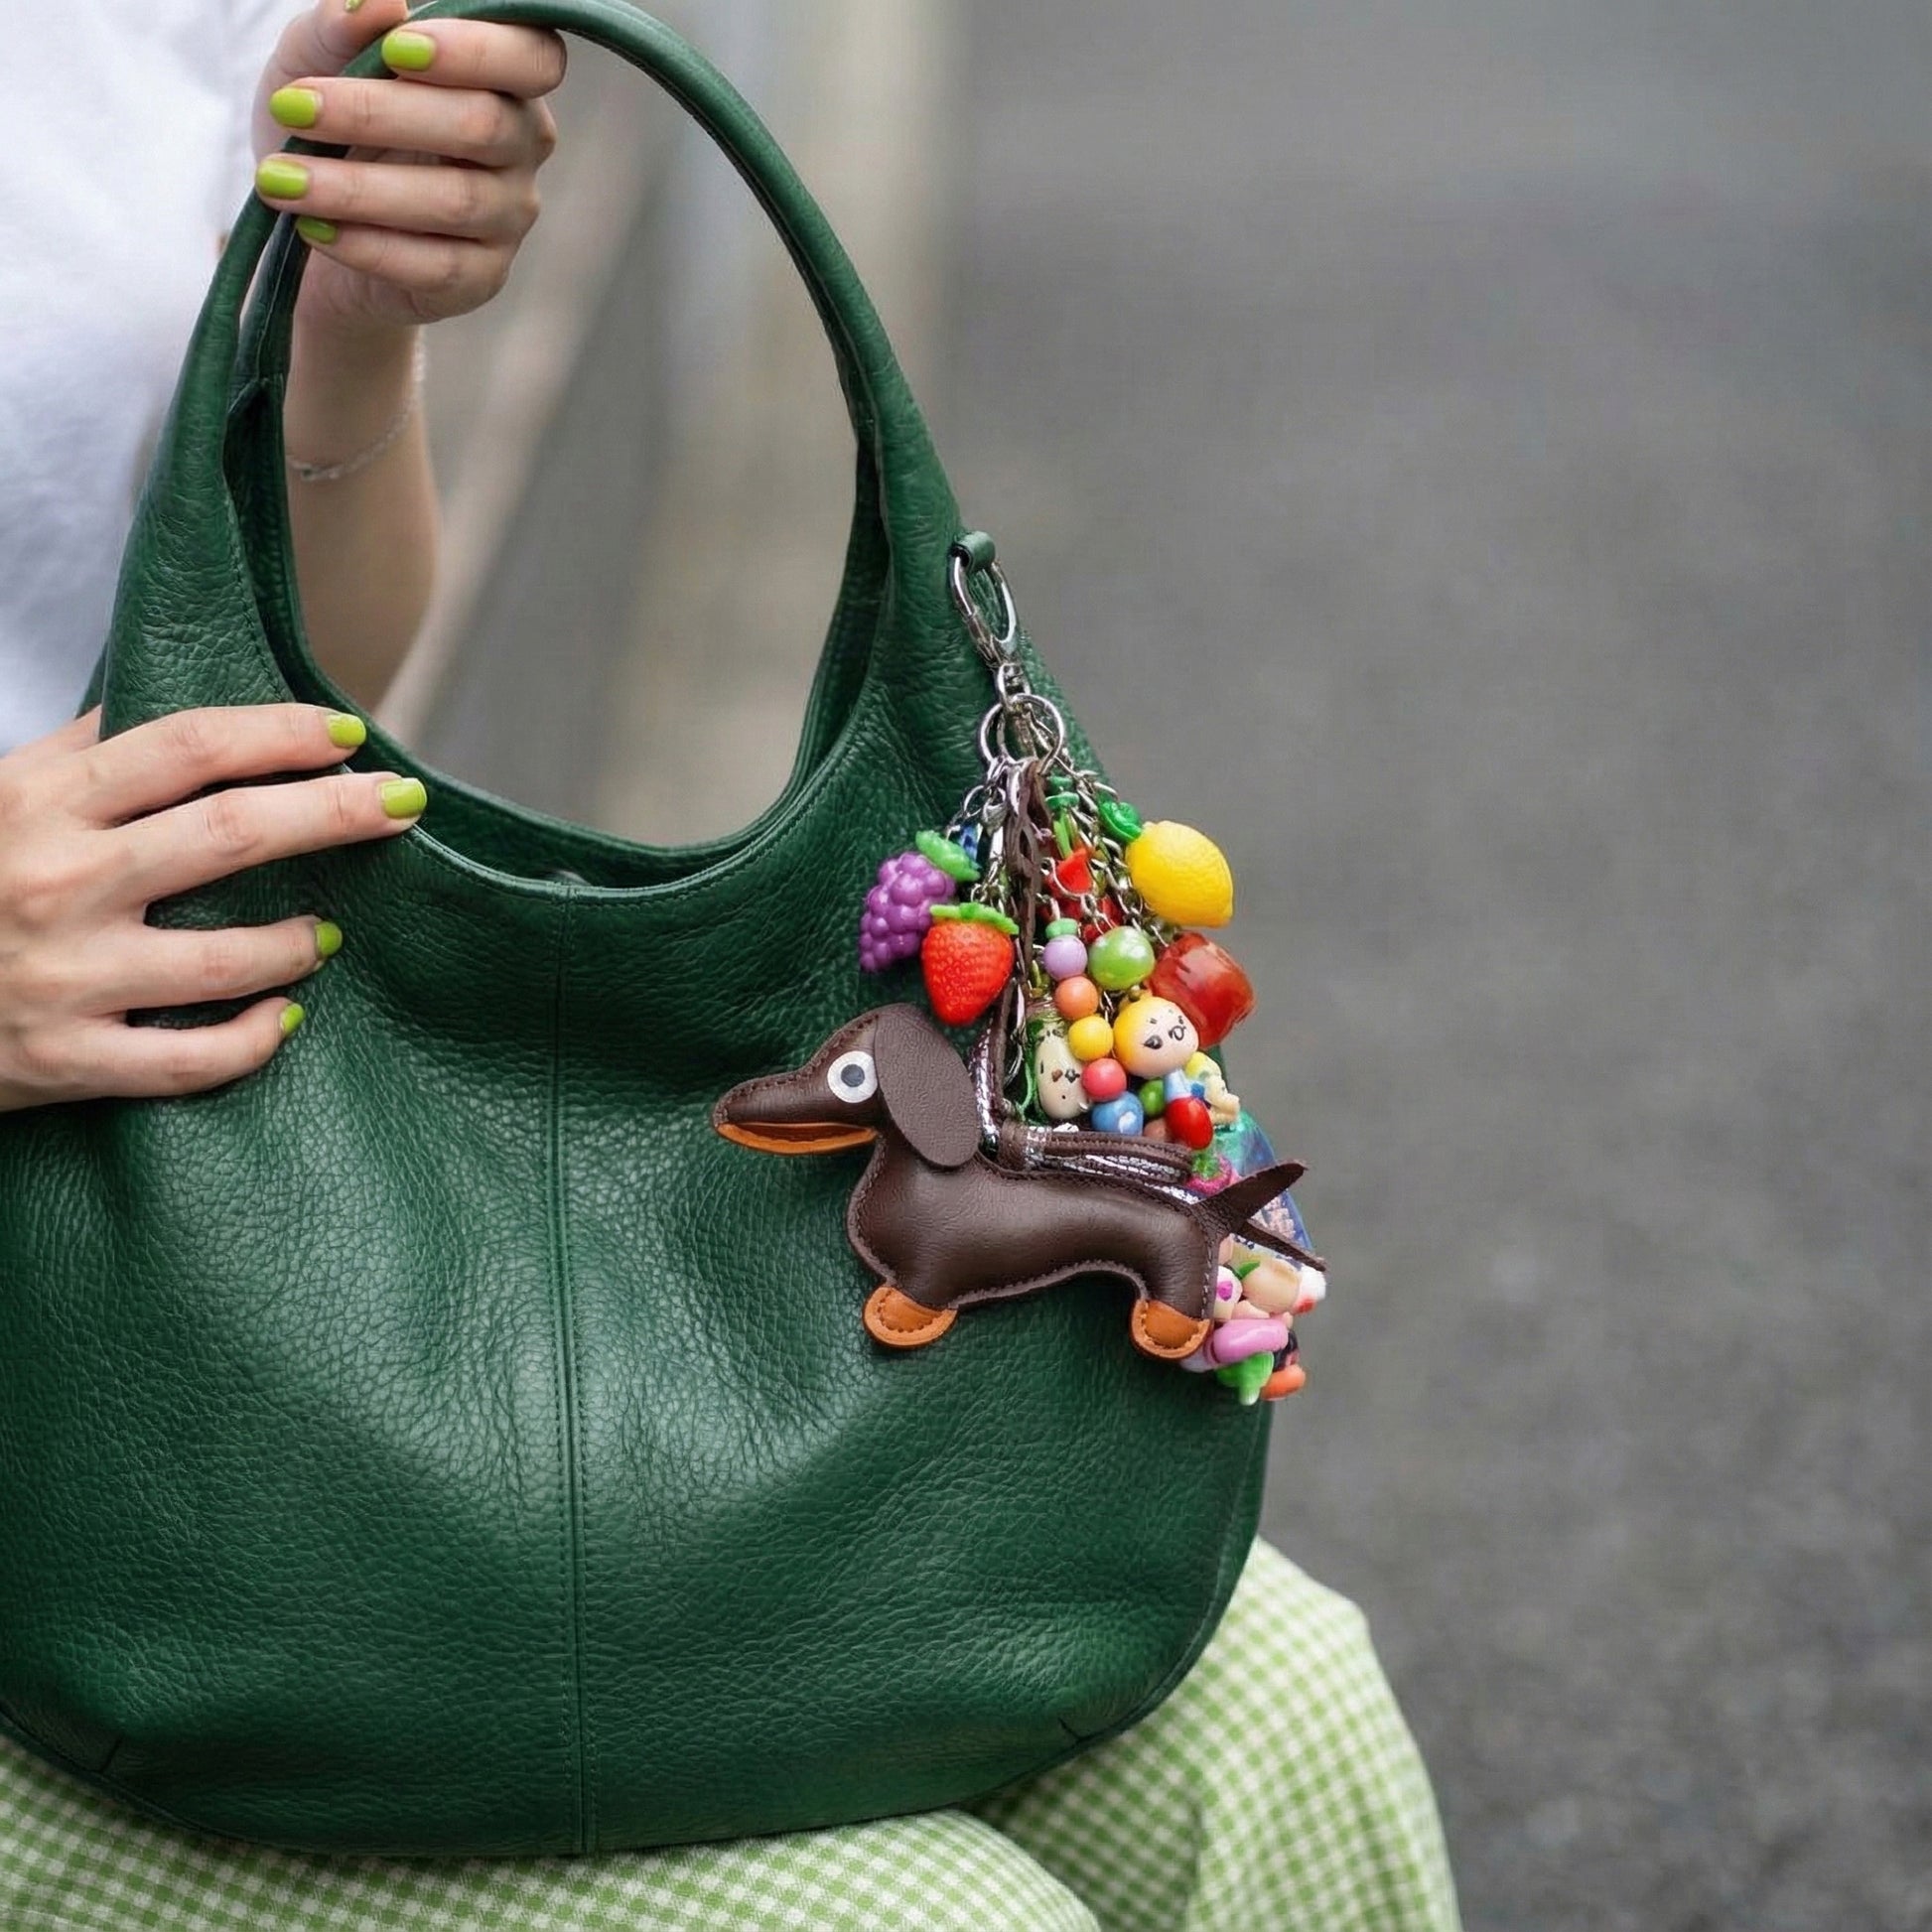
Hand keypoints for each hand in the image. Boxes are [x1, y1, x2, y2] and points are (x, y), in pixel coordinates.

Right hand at [0, 706, 426, 1112]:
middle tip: (403, 803)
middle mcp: (57, 884)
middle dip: (335, 813)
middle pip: (230, 835)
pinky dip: (253, 1039)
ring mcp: (65, 980)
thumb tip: (177, 710)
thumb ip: (77, 753)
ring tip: (329, 931)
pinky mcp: (67, 1062)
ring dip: (298, 942)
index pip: (188, 748)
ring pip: (227, 958)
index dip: (280, 734)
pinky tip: (286, 1017)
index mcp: (39, 804)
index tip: (351, 733)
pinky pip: (190, 1061)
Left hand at [251, 0, 564, 336]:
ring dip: (357, 189)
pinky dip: (368, 247)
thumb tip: (374, 0)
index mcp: (502, 77)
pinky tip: (313, 229)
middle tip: (292, 108)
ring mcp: (509, 217)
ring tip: (279, 180)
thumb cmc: (332, 129)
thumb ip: (340, 26)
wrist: (316, 226)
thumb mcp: (315, 62)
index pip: (533, 56)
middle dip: (379, 114)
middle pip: (483, 125)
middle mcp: (521, 146)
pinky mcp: (481, 279)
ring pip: (455, 200)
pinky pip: (437, 267)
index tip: (395, 48)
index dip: (476, 50)